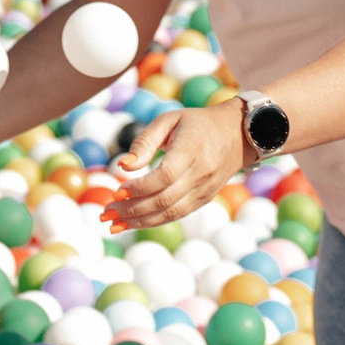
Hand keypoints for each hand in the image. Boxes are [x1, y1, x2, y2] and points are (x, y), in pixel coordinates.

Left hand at [106, 102, 254, 231]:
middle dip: (132, 209)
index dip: (140, 187)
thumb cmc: (197, 123)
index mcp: (192, 149)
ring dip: (140, 221)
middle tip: (106, 213)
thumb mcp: (170, 120)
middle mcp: (201, 173)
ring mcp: (205, 189)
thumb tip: (123, 165)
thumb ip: (145, 141)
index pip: (164, 176)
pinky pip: (178, 214)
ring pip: (171, 213)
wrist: (238, 134)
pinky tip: (134, 222)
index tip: (117, 191)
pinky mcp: (205, 198)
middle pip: (165, 199)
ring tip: (114, 223)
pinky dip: (154, 221)